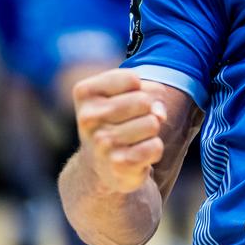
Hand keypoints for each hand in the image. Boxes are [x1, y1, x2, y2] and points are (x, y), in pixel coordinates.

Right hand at [73, 68, 168, 193]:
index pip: (132, 79)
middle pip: (144, 101)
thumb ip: (149, 92)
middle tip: (132, 123)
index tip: (126, 101)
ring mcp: (102, 142)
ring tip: (133, 139)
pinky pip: (156, 146)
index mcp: (85, 92)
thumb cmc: (116, 121)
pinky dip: (154, 150)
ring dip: (150, 132)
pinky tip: (137, 154)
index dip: (139, 90)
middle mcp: (88, 117)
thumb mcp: (125, 95)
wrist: (101, 166)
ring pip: (152, 123)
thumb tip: (160, 115)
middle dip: (148, 111)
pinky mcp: (118, 164)